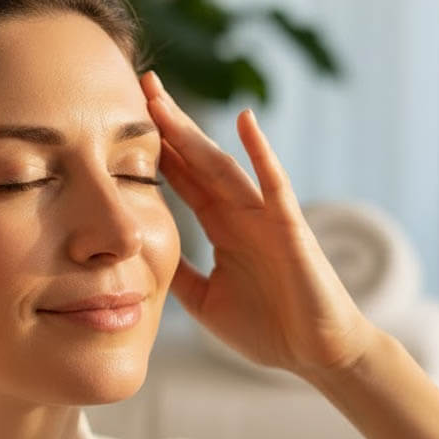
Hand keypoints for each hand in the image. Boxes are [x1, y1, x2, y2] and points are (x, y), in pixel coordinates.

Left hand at [140, 70, 381, 377]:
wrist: (315, 355)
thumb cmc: (268, 328)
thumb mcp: (204, 300)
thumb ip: (178, 272)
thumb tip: (139, 255)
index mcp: (221, 227)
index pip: (182, 178)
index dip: (155, 150)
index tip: (123, 120)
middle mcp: (240, 212)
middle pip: (196, 159)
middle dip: (168, 124)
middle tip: (140, 84)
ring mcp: (264, 215)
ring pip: (222, 164)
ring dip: (193, 132)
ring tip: (163, 100)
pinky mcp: (290, 227)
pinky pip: (274, 184)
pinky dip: (261, 152)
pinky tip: (245, 121)